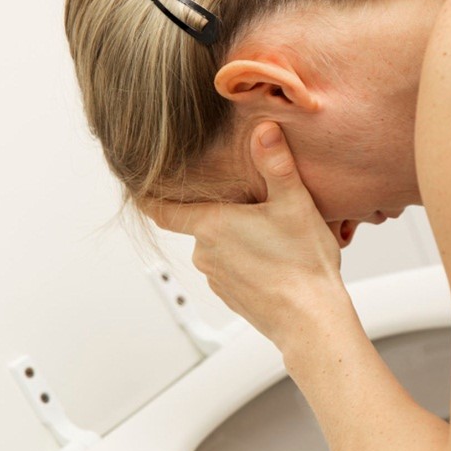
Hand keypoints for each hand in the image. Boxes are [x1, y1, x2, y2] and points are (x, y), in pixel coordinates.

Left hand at [141, 122, 347, 347]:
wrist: (312, 321)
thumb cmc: (303, 266)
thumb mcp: (294, 204)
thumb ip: (276, 164)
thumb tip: (264, 129)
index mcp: (212, 226)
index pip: (161, 209)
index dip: (148, 195)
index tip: (138, 185)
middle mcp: (207, 253)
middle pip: (203, 223)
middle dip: (223, 212)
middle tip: (255, 204)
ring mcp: (218, 278)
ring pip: (220, 248)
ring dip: (238, 238)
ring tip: (274, 234)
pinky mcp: (233, 296)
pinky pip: (233, 270)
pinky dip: (248, 261)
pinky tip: (276, 260)